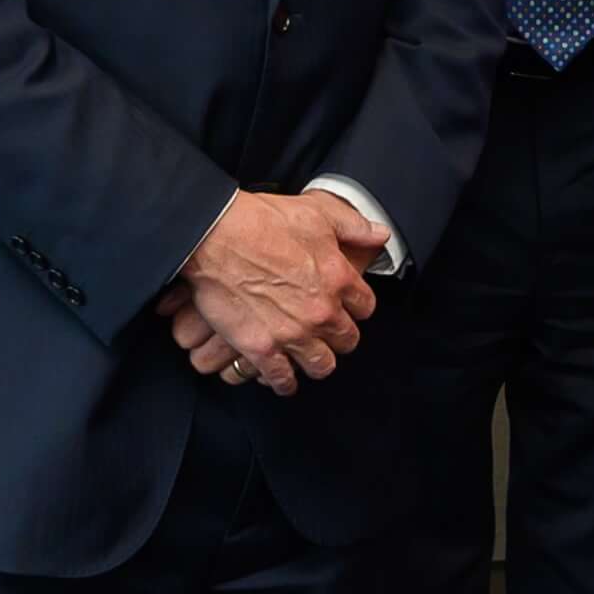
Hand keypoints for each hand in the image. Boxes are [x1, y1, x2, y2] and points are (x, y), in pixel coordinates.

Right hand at [178, 187, 384, 389]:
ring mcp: (292, 334)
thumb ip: (354, 226)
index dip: (356, 306)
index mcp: (337, 279)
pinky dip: (283, 381)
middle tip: (328, 331)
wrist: (213, 236)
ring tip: (310, 356)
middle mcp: (320, 311)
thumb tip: (379, 234)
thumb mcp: (317, 212)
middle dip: (340, 336)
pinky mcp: (262, 349)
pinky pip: (282, 379)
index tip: (348, 306)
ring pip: (322, 365)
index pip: (365, 307)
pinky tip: (281, 376)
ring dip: (317, 362)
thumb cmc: (260, 221)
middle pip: (347, 340)